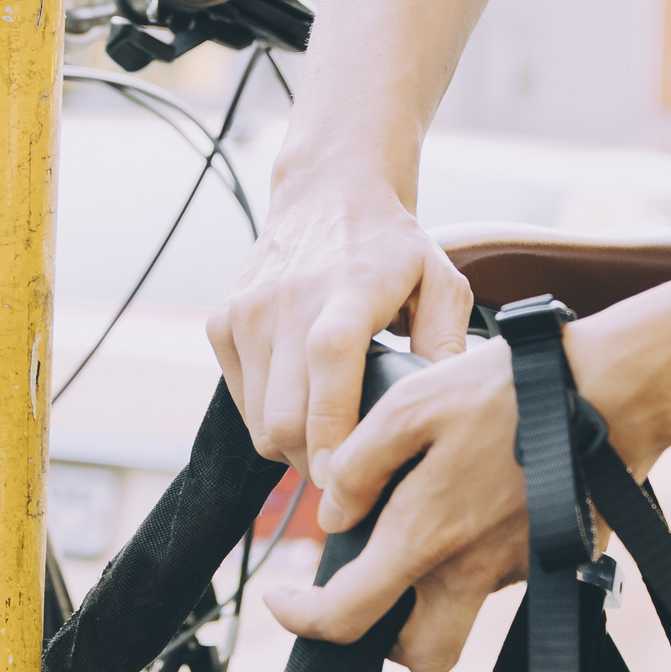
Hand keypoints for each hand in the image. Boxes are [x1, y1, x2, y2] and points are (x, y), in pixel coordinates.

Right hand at [207, 172, 475, 469]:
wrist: (327, 192)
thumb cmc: (390, 246)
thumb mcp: (440, 281)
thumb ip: (448, 344)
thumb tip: (442, 407)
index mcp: (346, 292)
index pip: (328, 369)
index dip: (332, 436)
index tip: (346, 479)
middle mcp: (286, 302)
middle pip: (283, 418)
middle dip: (314, 462)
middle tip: (348, 472)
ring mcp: (246, 312)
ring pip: (257, 421)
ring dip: (291, 446)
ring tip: (327, 440)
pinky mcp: (222, 321)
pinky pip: (239, 399)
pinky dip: (267, 415)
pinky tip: (301, 400)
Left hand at [264, 338, 527, 671]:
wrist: (614, 392)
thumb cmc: (511, 391)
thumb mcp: (411, 404)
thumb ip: (359, 463)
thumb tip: (334, 510)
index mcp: (426, 537)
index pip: (346, 618)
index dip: (300, 621)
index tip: (284, 600)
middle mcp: (474, 571)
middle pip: (423, 655)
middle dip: (387, 640)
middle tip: (370, 593)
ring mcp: (519, 570)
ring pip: (463, 609)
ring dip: (435, 584)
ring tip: (432, 512)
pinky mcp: (553, 558)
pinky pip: (501, 574)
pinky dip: (479, 552)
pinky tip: (483, 495)